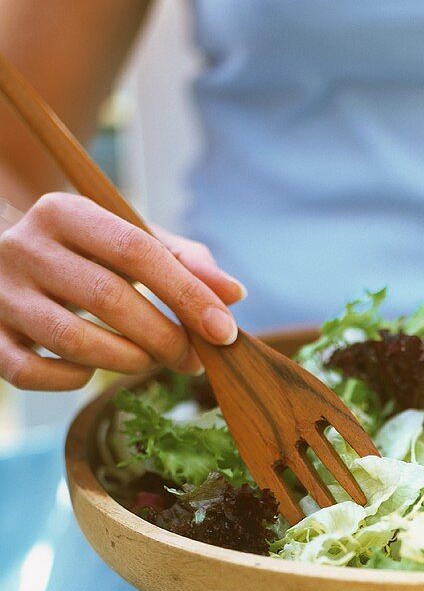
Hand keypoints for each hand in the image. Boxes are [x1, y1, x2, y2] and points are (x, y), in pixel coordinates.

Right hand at [0, 192, 245, 390]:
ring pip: (72, 341)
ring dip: (127, 361)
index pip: (137, 251)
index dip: (187, 295)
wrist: (1, 255)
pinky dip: (74, 379)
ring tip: (150, 361)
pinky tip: (93, 367)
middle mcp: (25, 248)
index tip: (225, 332)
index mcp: (65, 212)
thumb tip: (234, 295)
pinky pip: (32, 373)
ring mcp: (1, 294)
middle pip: (109, 299)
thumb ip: (186, 262)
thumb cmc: (88, 253)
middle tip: (193, 360)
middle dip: (165, 338)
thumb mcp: (132, 240)